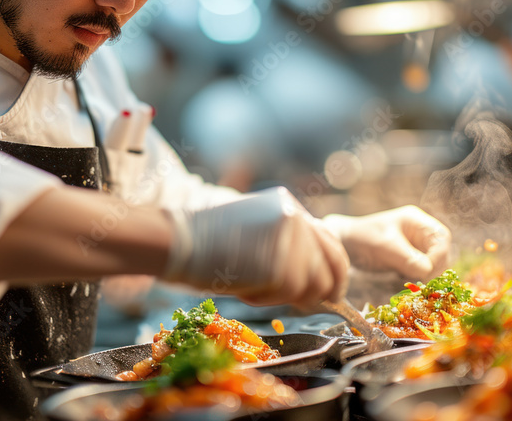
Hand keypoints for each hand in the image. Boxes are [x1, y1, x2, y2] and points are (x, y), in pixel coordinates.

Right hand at [162, 187, 349, 307]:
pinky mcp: (280, 262)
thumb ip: (283, 243)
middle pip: (334, 263)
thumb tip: (310, 274)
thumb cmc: (203, 241)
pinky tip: (246, 290)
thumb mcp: (253, 231)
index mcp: (288, 206)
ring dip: (289, 296)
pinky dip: (269, 300)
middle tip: (317, 304)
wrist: (176, 240)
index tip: (331, 290)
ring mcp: (290, 238)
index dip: (335, 270)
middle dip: (328, 289)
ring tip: (255, 289)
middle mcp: (295, 217)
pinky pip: (290, 294)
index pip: (330, 241)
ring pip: (314, 283)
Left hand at [324, 205, 449, 279]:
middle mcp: (419, 232)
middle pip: (441, 251)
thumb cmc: (363, 240)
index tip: (426, 270)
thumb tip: (427, 271)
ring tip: (409, 279)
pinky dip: (419, 277)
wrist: (343, 245)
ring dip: (427, 274)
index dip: (439, 255)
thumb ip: (408, 259)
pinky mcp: (409, 259)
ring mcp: (415, 245)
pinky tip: (405, 279)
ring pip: (434, 263)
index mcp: (416, 221)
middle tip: (420, 279)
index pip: (442, 237)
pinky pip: (423, 269)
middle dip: (434, 266)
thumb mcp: (385, 248)